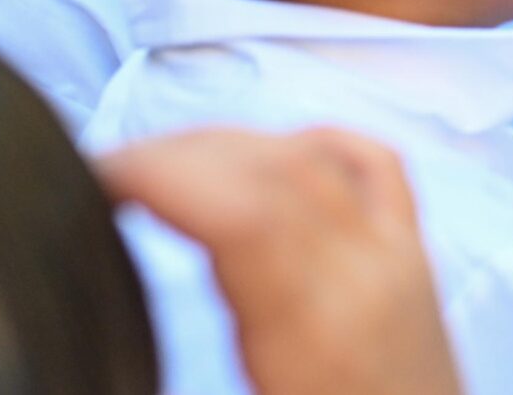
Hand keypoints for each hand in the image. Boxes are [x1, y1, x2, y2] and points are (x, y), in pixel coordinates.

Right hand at [98, 127, 461, 394]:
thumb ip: (174, 369)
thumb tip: (101, 365)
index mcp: (316, 332)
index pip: (246, 209)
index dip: (164, 174)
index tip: (95, 180)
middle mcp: (366, 280)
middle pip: (273, 169)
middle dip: (178, 154)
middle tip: (105, 177)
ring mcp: (400, 263)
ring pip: (320, 158)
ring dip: (234, 144)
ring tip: (162, 165)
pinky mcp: (417, 263)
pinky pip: (377, 169)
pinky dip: (318, 143)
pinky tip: (271, 152)